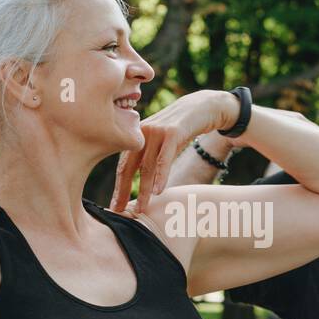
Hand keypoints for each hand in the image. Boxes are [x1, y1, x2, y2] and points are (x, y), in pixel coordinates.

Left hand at [110, 89, 238, 211]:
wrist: (204, 107)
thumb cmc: (182, 128)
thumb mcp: (162, 141)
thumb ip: (150, 155)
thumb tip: (141, 181)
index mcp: (136, 136)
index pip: (124, 165)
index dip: (119, 187)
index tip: (114, 206)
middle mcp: (142, 132)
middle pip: (130, 167)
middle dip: (124, 191)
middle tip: (119, 211)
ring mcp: (157, 131)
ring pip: (147, 166)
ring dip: (143, 189)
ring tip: (142, 208)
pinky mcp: (173, 132)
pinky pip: (164, 159)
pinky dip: (161, 176)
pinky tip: (158, 192)